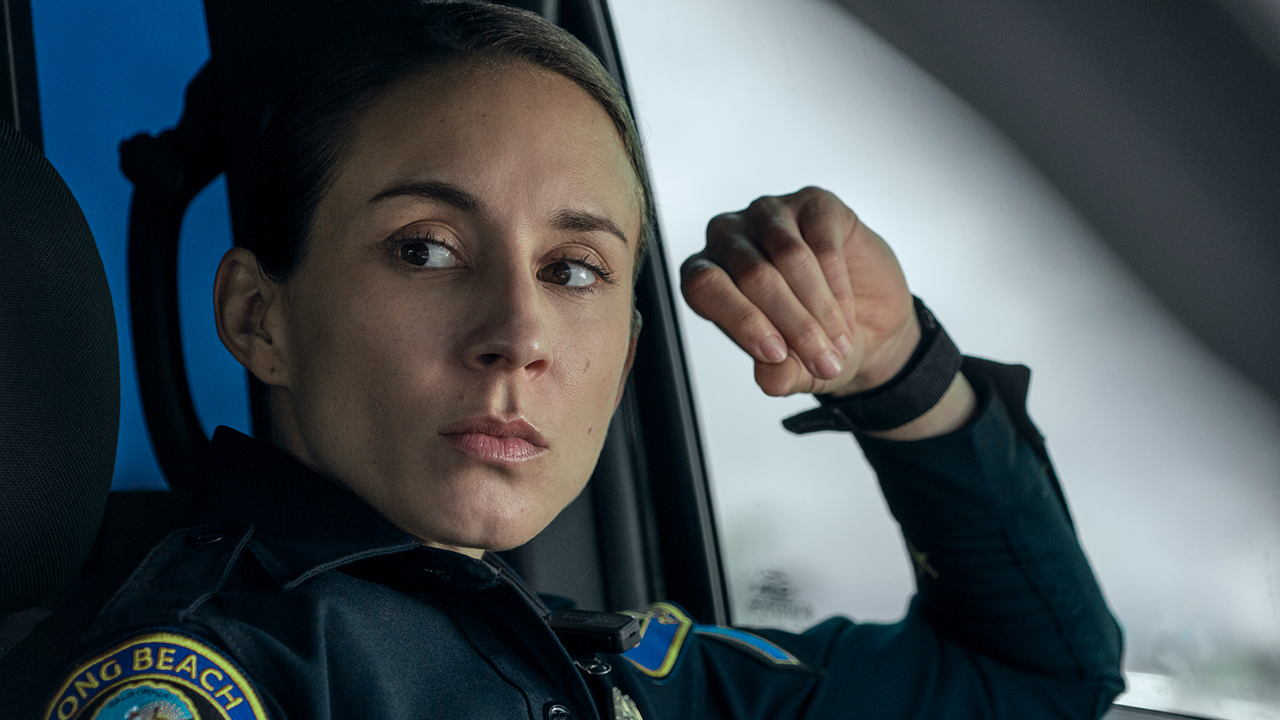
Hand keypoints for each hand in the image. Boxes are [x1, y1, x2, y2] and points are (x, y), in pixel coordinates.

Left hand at [681, 187, 920, 397]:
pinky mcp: (813, 203)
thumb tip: (771, 379)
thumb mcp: (796, 371)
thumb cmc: (813, 342)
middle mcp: (728, 237)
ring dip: (819, 307)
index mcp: (705, 276)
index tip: (778, 355)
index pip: (705, 287)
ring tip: (840, 344)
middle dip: (794, 324)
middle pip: (752, 274)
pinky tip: (847, 311)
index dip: (741, 321)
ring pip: (788, 256)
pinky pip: (822, 241)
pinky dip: (838, 284)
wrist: (869, 324)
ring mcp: (769, 214)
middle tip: (825, 361)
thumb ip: (779, 375)